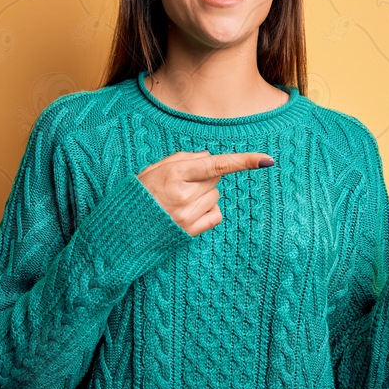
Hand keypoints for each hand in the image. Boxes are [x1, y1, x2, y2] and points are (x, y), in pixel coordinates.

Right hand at [137, 150, 274, 235]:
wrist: (121, 231)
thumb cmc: (138, 195)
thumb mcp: (154, 169)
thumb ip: (182, 159)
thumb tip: (209, 156)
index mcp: (174, 174)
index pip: (216, 165)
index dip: (243, 162)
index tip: (267, 160)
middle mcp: (183, 195)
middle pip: (215, 179)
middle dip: (203, 177)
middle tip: (181, 184)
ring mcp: (188, 216)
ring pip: (215, 196)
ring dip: (203, 194)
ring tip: (179, 200)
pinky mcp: (190, 232)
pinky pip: (215, 215)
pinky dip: (207, 211)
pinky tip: (188, 212)